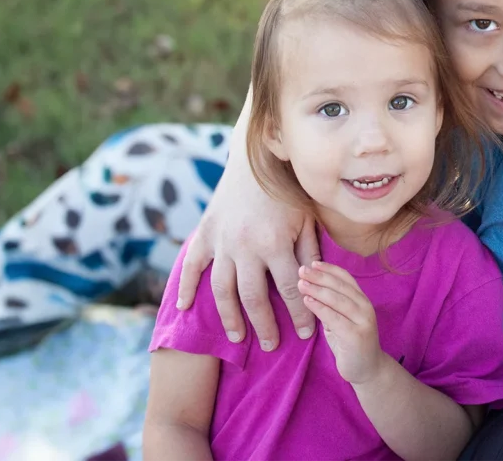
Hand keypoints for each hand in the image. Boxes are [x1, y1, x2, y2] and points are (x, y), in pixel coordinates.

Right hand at [176, 141, 321, 349]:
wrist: (255, 157)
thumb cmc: (288, 188)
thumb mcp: (306, 216)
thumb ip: (309, 250)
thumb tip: (317, 282)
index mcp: (276, 243)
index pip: (291, 289)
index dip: (300, 313)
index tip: (307, 334)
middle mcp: (247, 247)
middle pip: (254, 298)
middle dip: (264, 325)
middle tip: (272, 345)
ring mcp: (223, 242)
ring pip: (223, 290)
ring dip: (229, 317)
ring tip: (238, 337)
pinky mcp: (206, 233)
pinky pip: (192, 266)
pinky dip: (186, 287)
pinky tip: (185, 307)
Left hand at [299, 262, 384, 384]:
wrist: (368, 371)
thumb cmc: (351, 344)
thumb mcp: (341, 321)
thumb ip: (332, 307)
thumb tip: (312, 289)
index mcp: (362, 300)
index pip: (346, 278)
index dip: (329, 269)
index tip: (312, 262)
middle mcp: (365, 307)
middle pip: (340, 286)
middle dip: (319, 276)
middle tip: (301, 269)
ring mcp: (363, 320)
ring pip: (337, 300)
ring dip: (317, 289)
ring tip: (300, 283)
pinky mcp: (356, 335)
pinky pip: (335, 318)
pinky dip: (320, 308)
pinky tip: (307, 301)